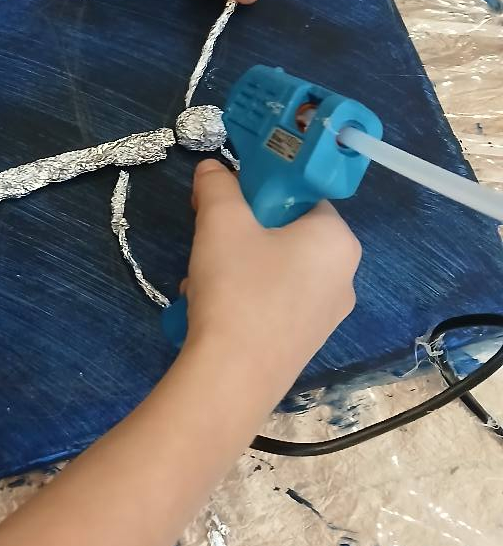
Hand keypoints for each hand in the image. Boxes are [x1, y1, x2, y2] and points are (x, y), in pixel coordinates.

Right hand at [182, 159, 360, 389]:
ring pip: (276, 269)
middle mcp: (344, 276)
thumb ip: (217, 185)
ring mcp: (327, 315)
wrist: (232, 377)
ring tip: (201, 279)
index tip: (225, 201)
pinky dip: (243, 297)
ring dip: (235, 265)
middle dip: (242, 231)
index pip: (302, 195)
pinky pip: (274, 302)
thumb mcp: (220, 222)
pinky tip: (211, 309)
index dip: (259, 191)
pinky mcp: (304, 343)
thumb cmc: (236, 287)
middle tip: (208, 238)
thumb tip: (212, 168)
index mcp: (338, 239)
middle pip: (287, 233)